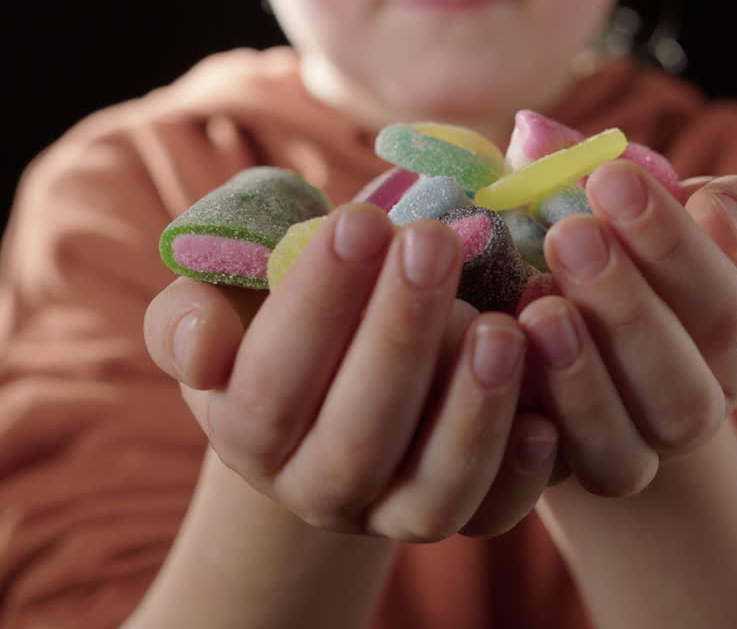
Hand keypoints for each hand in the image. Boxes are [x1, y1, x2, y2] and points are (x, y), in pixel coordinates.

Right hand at [144, 203, 558, 541]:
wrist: (335, 377)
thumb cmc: (278, 313)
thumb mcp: (220, 301)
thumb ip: (189, 316)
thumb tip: (200, 344)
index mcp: (246, 431)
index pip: (271, 383)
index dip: (314, 305)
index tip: (360, 220)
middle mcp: (315, 487)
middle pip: (356, 435)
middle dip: (397, 336)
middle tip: (433, 242)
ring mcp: (390, 512)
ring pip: (429, 491)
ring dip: (469, 411)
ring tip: (501, 325)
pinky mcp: (463, 516)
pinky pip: (493, 513)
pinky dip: (521, 470)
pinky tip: (546, 410)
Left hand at [516, 160, 736, 496]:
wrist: (564, 333)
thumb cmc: (617, 246)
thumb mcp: (664, 214)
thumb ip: (711, 201)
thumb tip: (719, 208)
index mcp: (731, 332)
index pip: (725, 302)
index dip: (673, 244)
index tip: (609, 177)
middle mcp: (700, 402)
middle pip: (685, 384)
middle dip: (627, 306)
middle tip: (568, 235)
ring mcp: (640, 450)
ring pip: (632, 443)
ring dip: (584, 376)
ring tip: (536, 309)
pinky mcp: (577, 476)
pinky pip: (567, 473)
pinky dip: (540, 422)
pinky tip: (503, 364)